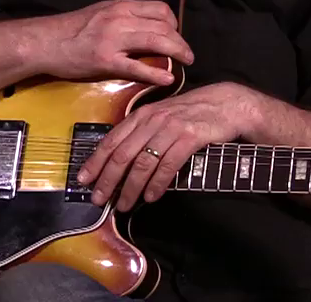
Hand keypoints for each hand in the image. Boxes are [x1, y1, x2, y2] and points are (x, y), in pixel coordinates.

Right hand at [36, 0, 193, 86]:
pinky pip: (137, 67)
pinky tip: (167, 79)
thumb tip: (148, 28)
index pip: (160, 9)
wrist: (45, 42)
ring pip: (156, 41)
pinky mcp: (105, 61)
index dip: (174, 23)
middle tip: (187, 54)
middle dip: (181, 41)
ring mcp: (113, 39)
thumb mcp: (101, 13)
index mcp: (121, 7)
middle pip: (163, 26)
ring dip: (177, 52)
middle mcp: (120, 19)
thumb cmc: (72, 29)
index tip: (175, 35)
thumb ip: (125, 18)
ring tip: (186, 63)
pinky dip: (156, 73)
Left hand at [76, 82, 262, 211]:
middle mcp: (152, 120)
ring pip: (143, 163)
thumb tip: (119, 160)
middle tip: (100, 200)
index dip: (95, 161)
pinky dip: (158, 183)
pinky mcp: (189, 137)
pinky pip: (168, 165)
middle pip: (123, 154)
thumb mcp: (162, 117)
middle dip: (108, 180)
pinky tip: (151, 196)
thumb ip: (142, 133)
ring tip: (125, 205)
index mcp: (141, 115)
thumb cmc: (192, 113)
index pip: (112, 140)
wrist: (226, 104)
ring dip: (131, 188)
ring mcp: (170, 128)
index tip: (84, 179)